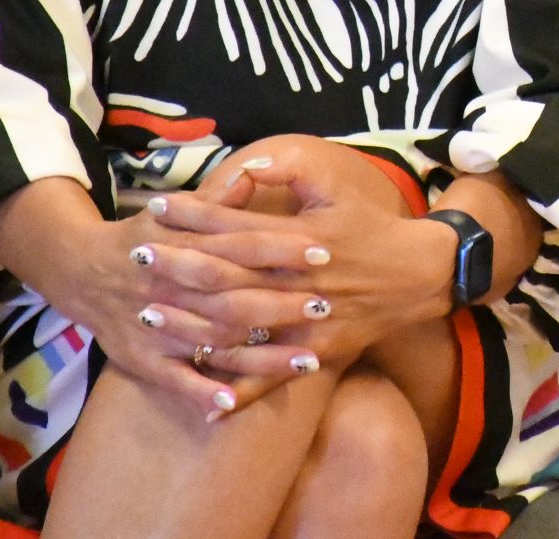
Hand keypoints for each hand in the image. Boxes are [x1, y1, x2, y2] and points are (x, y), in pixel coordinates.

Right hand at [3, 171, 320, 419]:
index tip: (321, 251)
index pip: (237, 247)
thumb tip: (252, 172)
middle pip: (232, 298)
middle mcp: (170, 287)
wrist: (79, 270)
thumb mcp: (173, 211)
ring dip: (261, 355)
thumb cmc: (141, 237)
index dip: (278, 249)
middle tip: (325, 306)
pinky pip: (174, 379)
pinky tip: (232, 400)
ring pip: (213, 342)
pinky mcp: (142, 359)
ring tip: (308, 359)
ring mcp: (157, 327)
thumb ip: (215, 198)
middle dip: (280, 304)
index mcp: (181, 247)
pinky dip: (200, 391)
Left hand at [131, 138, 451, 411]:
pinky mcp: (318, 352)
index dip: (196, 216)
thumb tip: (245, 165)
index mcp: (305, 237)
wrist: (421, 275)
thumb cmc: (372, 226)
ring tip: (150, 313)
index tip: (158, 207)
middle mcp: (302, 281)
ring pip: (241, 326)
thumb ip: (290, 171)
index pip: (238, 226)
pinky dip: (239, 385)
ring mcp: (309, 322)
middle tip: (137, 256)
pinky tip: (204, 392)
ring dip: (192, 322)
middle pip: (229, 277)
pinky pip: (272, 374)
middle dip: (179, 266)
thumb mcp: (336, 187)